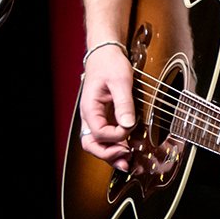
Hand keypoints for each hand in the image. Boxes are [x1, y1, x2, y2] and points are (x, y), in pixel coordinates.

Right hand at [78, 42, 139, 170]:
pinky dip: (116, 148)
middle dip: (108, 155)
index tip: (129, 127)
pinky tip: (128, 153)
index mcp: (90, 108)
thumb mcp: (120, 80)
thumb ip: (124, 103)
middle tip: (126, 159)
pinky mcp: (105, 119)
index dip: (115, 136)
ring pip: (98, 145)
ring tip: (128, 163)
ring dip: (111, 156)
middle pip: (92, 145)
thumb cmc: (110, 64)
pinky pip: (106, 139)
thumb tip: (128, 123)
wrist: (105, 55)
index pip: (98, 132)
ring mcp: (96, 119)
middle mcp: (90, 117)